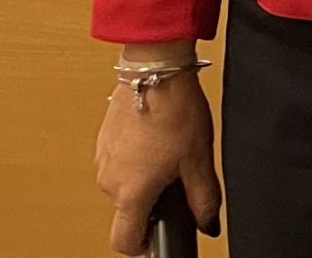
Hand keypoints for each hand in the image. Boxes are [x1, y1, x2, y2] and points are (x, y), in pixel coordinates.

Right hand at [94, 68, 219, 253]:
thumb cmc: (175, 111)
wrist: (156, 71)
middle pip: (128, 211)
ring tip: (169, 153)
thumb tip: (208, 223)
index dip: (143, 245)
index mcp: (131, 193)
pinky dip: (136, 160)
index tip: (159, 237)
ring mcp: (103, 161)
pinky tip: (156, 140)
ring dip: (144, 179)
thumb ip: (204, 198)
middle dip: (152, 203)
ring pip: (123, 186)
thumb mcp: (199, 159)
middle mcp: (109, 182)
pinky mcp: (103, 143)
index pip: (124, 242)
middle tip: (176, 179)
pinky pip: (119, 164)